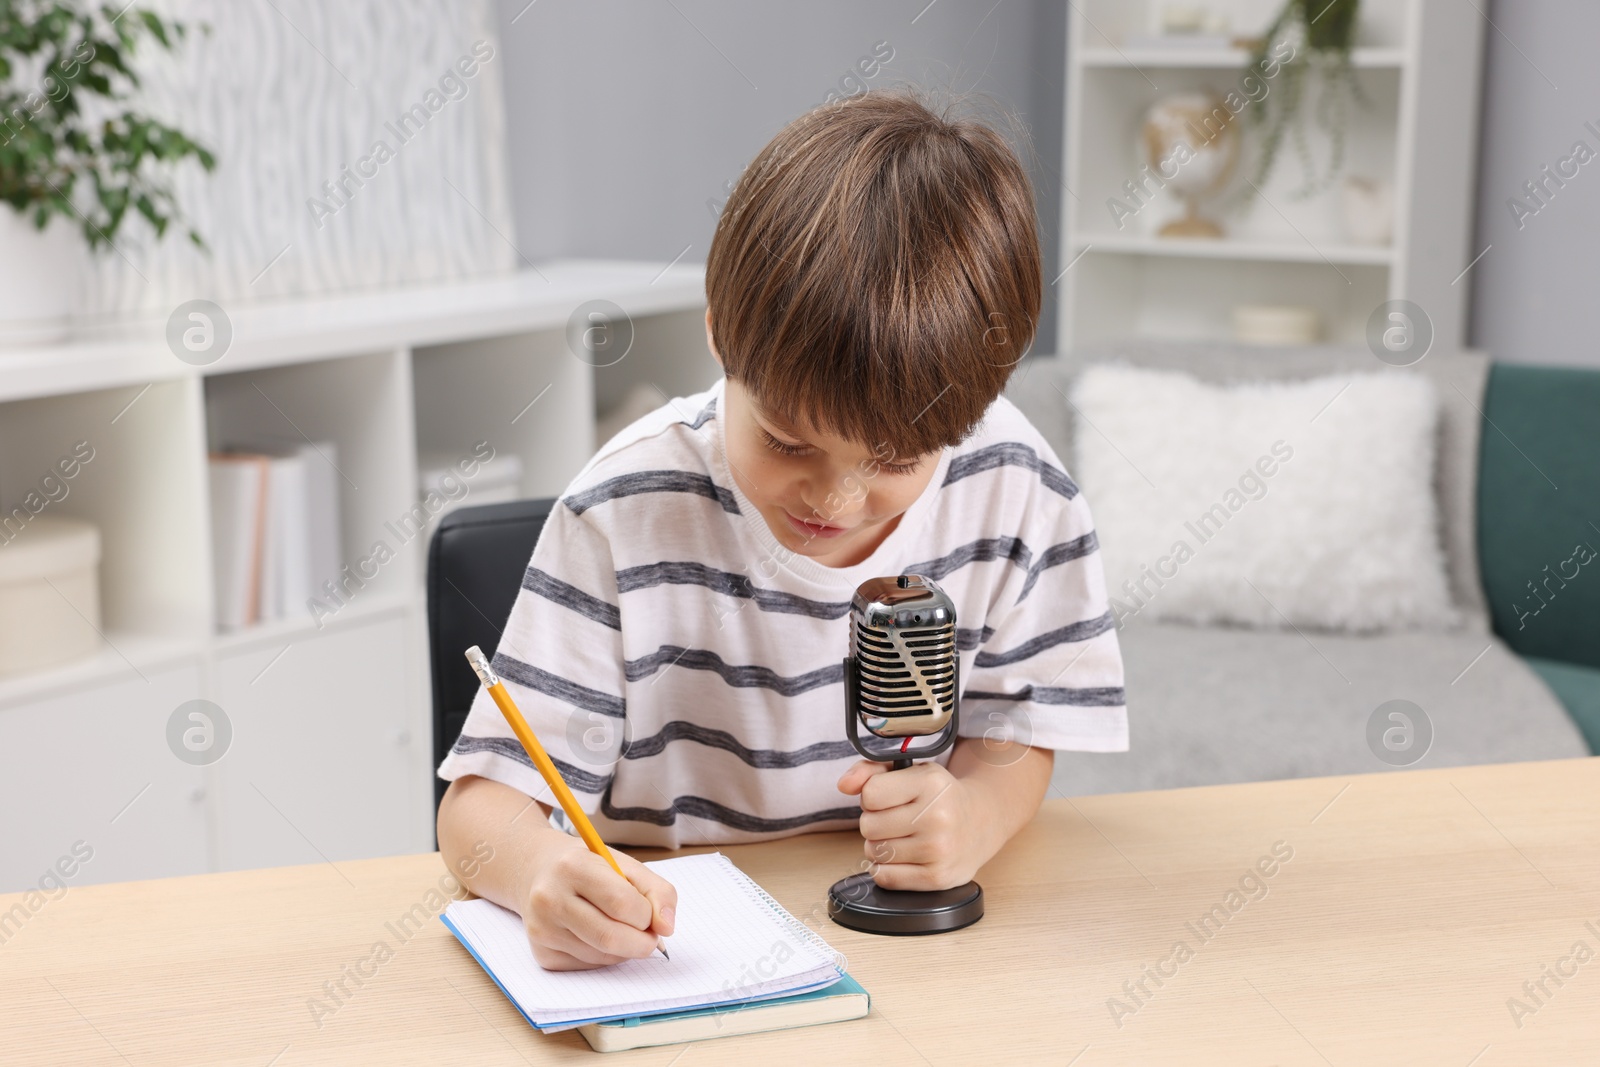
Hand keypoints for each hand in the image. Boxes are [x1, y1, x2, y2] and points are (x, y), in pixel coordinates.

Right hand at [520, 833, 675, 970]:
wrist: (537, 872)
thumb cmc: (588, 866)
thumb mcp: (624, 864)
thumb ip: (656, 891)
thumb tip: (666, 928)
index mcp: (573, 867)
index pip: (622, 904)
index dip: (648, 915)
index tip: (652, 914)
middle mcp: (550, 899)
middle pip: (610, 937)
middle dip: (642, 942)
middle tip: (650, 936)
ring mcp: (542, 929)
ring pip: (602, 957)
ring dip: (624, 949)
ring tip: (620, 927)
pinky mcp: (541, 953)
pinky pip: (589, 966)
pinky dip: (605, 956)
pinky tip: (598, 935)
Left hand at [836, 760, 991, 890]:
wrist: (980, 824)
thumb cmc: (938, 797)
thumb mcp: (911, 772)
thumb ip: (871, 771)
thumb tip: (843, 784)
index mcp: (931, 784)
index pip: (869, 794)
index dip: (872, 796)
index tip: (889, 797)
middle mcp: (938, 817)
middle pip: (868, 825)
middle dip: (876, 822)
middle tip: (898, 819)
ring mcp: (939, 850)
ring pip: (874, 852)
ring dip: (881, 846)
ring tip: (904, 837)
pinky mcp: (937, 878)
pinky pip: (885, 877)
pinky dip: (887, 869)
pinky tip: (905, 856)